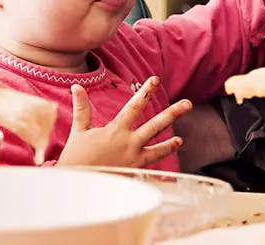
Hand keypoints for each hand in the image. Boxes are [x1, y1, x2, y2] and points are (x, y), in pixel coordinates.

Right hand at [57, 76, 192, 167]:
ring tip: (181, 140)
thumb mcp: (79, 130)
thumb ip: (82, 108)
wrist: (78, 184)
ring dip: (170, 144)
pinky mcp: (133, 173)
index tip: (156, 80)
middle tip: (188, 104)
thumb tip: (76, 86)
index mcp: (116, 130)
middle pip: (155, 125)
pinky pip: (150, 168)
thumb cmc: (76, 157)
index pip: (135, 106)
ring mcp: (134, 159)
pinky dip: (157, 166)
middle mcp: (129, 143)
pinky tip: (162, 164)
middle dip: (173, 113)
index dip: (146, 91)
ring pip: (158, 149)